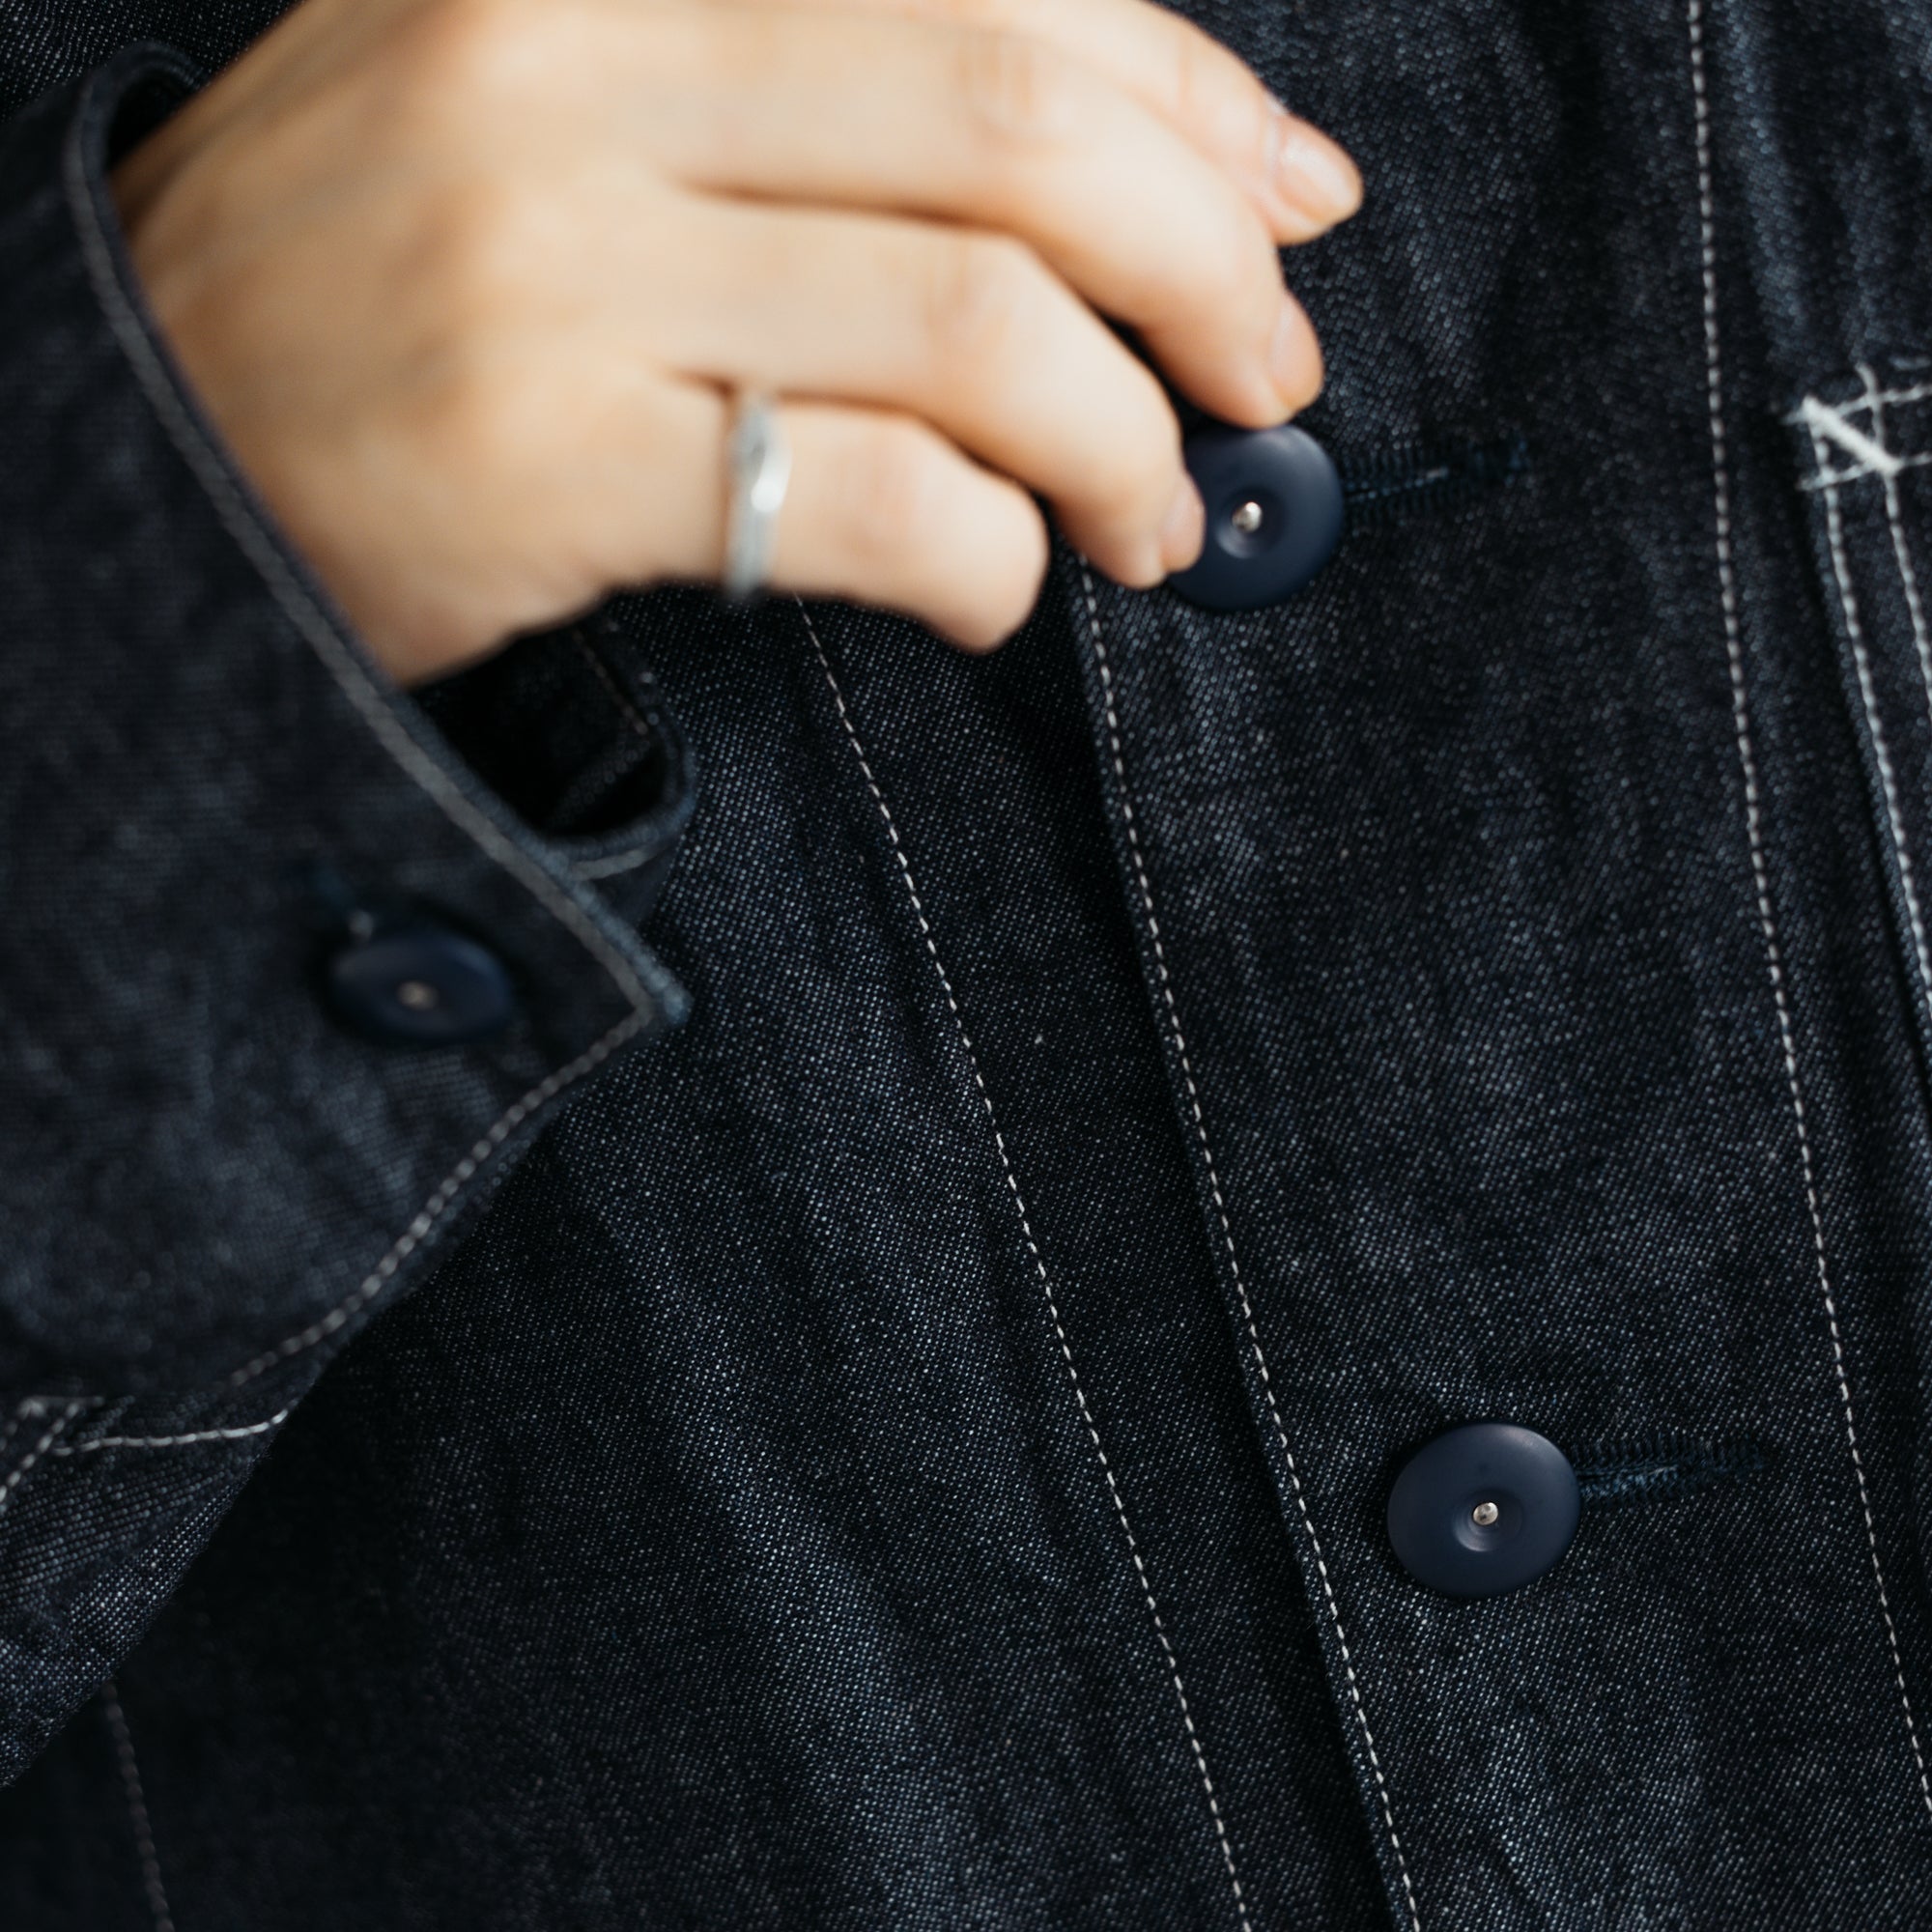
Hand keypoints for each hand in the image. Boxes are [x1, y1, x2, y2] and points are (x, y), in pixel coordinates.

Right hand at [113, 0, 1359, 681]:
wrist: (154, 443)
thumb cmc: (399, 285)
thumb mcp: (566, 99)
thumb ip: (798, 89)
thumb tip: (1110, 149)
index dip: (1191, 93)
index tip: (1291, 198)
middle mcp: (572, 65)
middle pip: (1022, 135)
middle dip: (1209, 271)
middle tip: (1267, 378)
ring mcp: (550, 261)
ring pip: (980, 327)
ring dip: (1126, 447)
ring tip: (1153, 523)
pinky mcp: (538, 458)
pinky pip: (874, 500)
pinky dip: (995, 561)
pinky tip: (1004, 593)